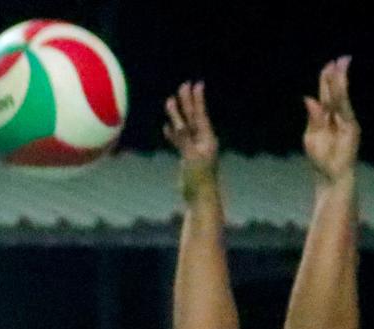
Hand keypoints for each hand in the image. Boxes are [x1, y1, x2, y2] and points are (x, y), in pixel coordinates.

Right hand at [163, 81, 219, 197]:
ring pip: (184, 129)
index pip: (200, 115)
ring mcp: (194, 150)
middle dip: (187, 103)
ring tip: (170, 101)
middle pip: (193, 118)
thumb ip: (184, 139)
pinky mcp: (187, 158)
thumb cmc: (199, 179)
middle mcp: (202, 142)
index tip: (196, 85)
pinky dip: (173, 135)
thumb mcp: (191, 157)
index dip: (197, 100)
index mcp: (207, 139)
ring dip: (177, 116)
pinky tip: (166, 127)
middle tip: (184, 86)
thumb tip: (176, 123)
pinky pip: (179, 142)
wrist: (199, 199)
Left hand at [301, 56, 359, 182]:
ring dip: (341, 81)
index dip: (327, 79)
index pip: (326, 94)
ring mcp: (346, 122)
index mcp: (326, 118)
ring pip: (341, 97)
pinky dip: (343, 96)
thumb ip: (313, 119)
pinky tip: (342, 84)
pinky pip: (346, 108)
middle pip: (335, 92)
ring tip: (342, 65)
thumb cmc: (320, 161)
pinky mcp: (352, 128)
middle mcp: (338, 117)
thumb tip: (309, 98)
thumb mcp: (311, 138)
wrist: (332, 177)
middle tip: (341, 58)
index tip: (329, 64)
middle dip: (337, 75)